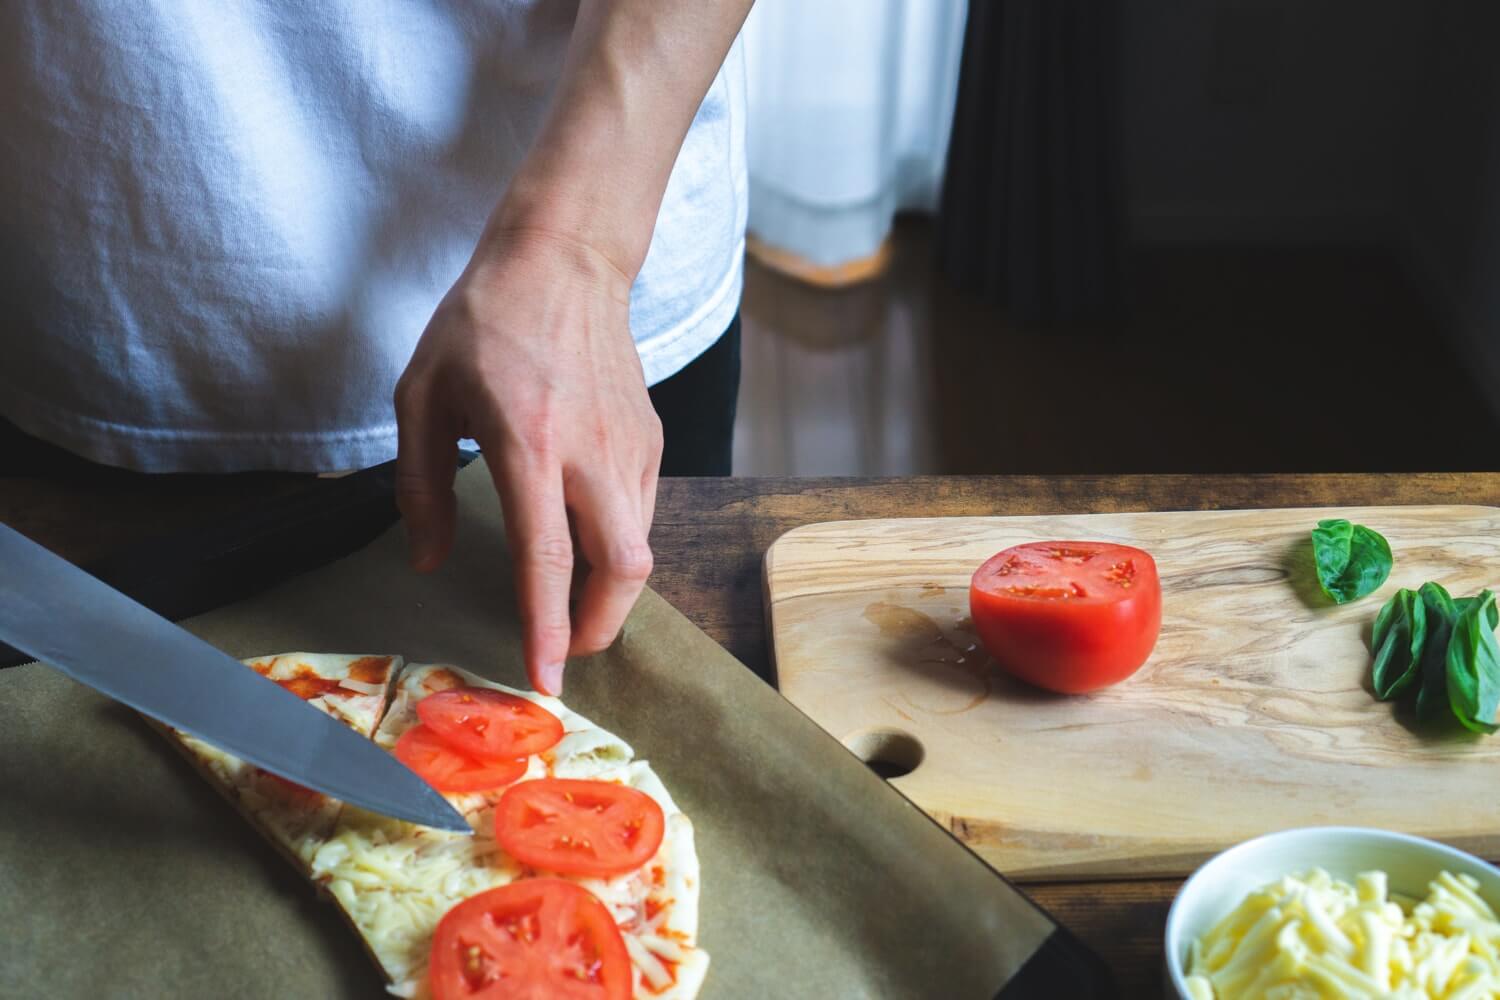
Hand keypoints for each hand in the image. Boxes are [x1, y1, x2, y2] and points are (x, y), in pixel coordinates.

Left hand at [393, 228, 662, 695]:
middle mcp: (591, 452)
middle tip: (563, 648)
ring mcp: (631, 447)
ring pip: (641, 548)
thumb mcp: (421, 394)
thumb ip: (420, 485)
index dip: (546, 626)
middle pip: (623, 570)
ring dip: (609, 591)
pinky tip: (583, 538)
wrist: (565, 259)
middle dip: (597, 627)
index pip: (546, 557)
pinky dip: (617, 545)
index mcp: (528, 442)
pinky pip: (642, 513)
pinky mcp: (651, 439)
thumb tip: (428, 559)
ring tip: (569, 602)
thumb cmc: (484, 321)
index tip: (545, 679)